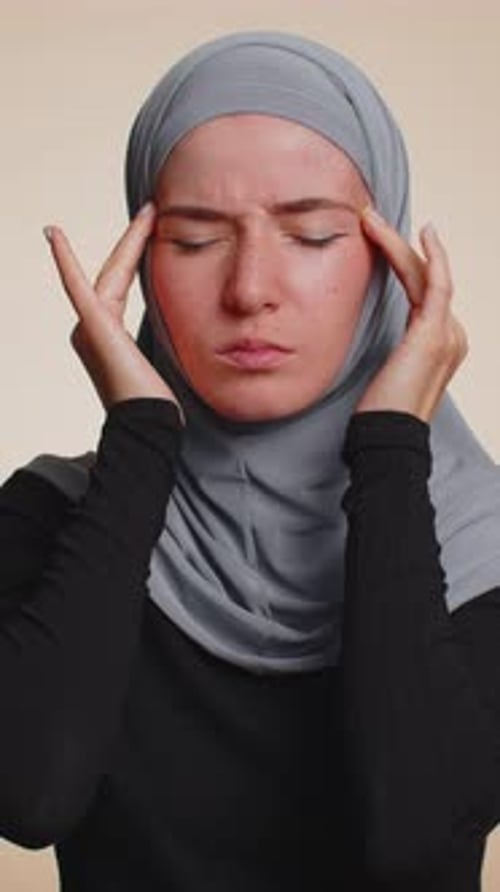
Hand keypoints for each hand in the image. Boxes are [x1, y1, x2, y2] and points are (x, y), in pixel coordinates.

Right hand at [44, 204, 180, 414]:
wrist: (150, 424)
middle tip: (153, 207)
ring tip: (149, 211)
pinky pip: (78, 288)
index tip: (149, 227)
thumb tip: (190, 321)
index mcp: (107, 335)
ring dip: (129, 241)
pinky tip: (54, 236)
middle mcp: (91, 329)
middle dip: (135, 239)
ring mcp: (89, 327)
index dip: (133, 254)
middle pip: (115, 273)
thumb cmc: (159, 403)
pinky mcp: (93, 327)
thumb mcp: (164, 359)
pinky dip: (65, 262)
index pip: (121, 284)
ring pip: (110, 274)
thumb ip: (165, 335)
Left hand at [355, 208, 467, 421]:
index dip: (401, 262)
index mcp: (438, 345)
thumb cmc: (377, 415)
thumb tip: (353, 334)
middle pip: (425, 277)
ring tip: (370, 219)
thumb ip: (382, 351)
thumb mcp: (380, 375)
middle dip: (397, 245)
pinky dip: (428, 255)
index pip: (421, 292)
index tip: (377, 239)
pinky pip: (435, 283)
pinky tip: (417, 232)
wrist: (386, 440)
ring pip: (426, 274)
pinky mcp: (434, 333)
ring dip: (397, 243)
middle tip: (369, 217)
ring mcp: (448, 333)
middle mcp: (451, 335)